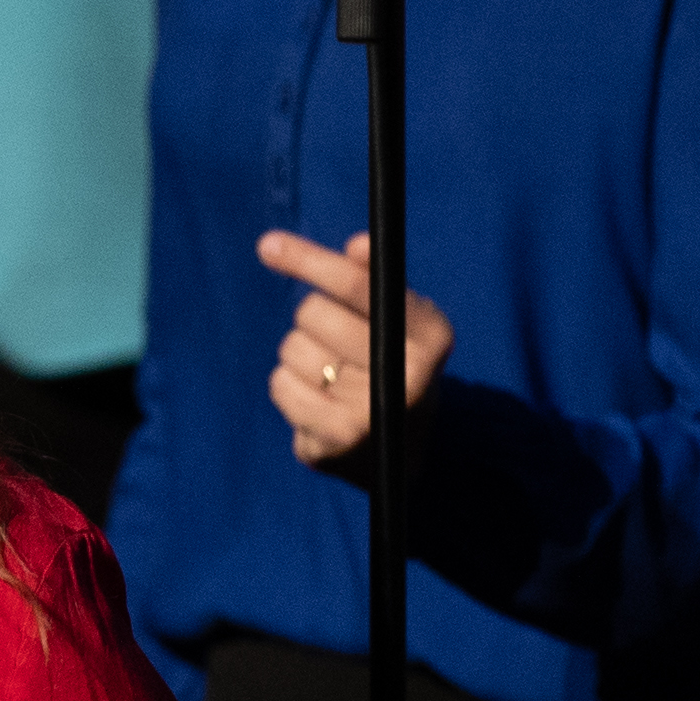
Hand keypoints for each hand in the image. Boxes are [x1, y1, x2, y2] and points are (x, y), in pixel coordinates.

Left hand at [254, 228, 452, 468]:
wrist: (399, 455)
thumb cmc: (393, 368)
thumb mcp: (397, 320)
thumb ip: (375, 277)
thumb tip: (356, 244)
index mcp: (431, 335)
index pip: (359, 285)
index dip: (311, 261)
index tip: (268, 245)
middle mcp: (410, 376)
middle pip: (314, 312)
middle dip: (313, 318)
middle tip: (335, 341)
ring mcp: (372, 412)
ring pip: (292, 347)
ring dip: (300, 355)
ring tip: (330, 375)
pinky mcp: (336, 441)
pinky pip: (280, 384)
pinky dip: (288, 386)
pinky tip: (315, 400)